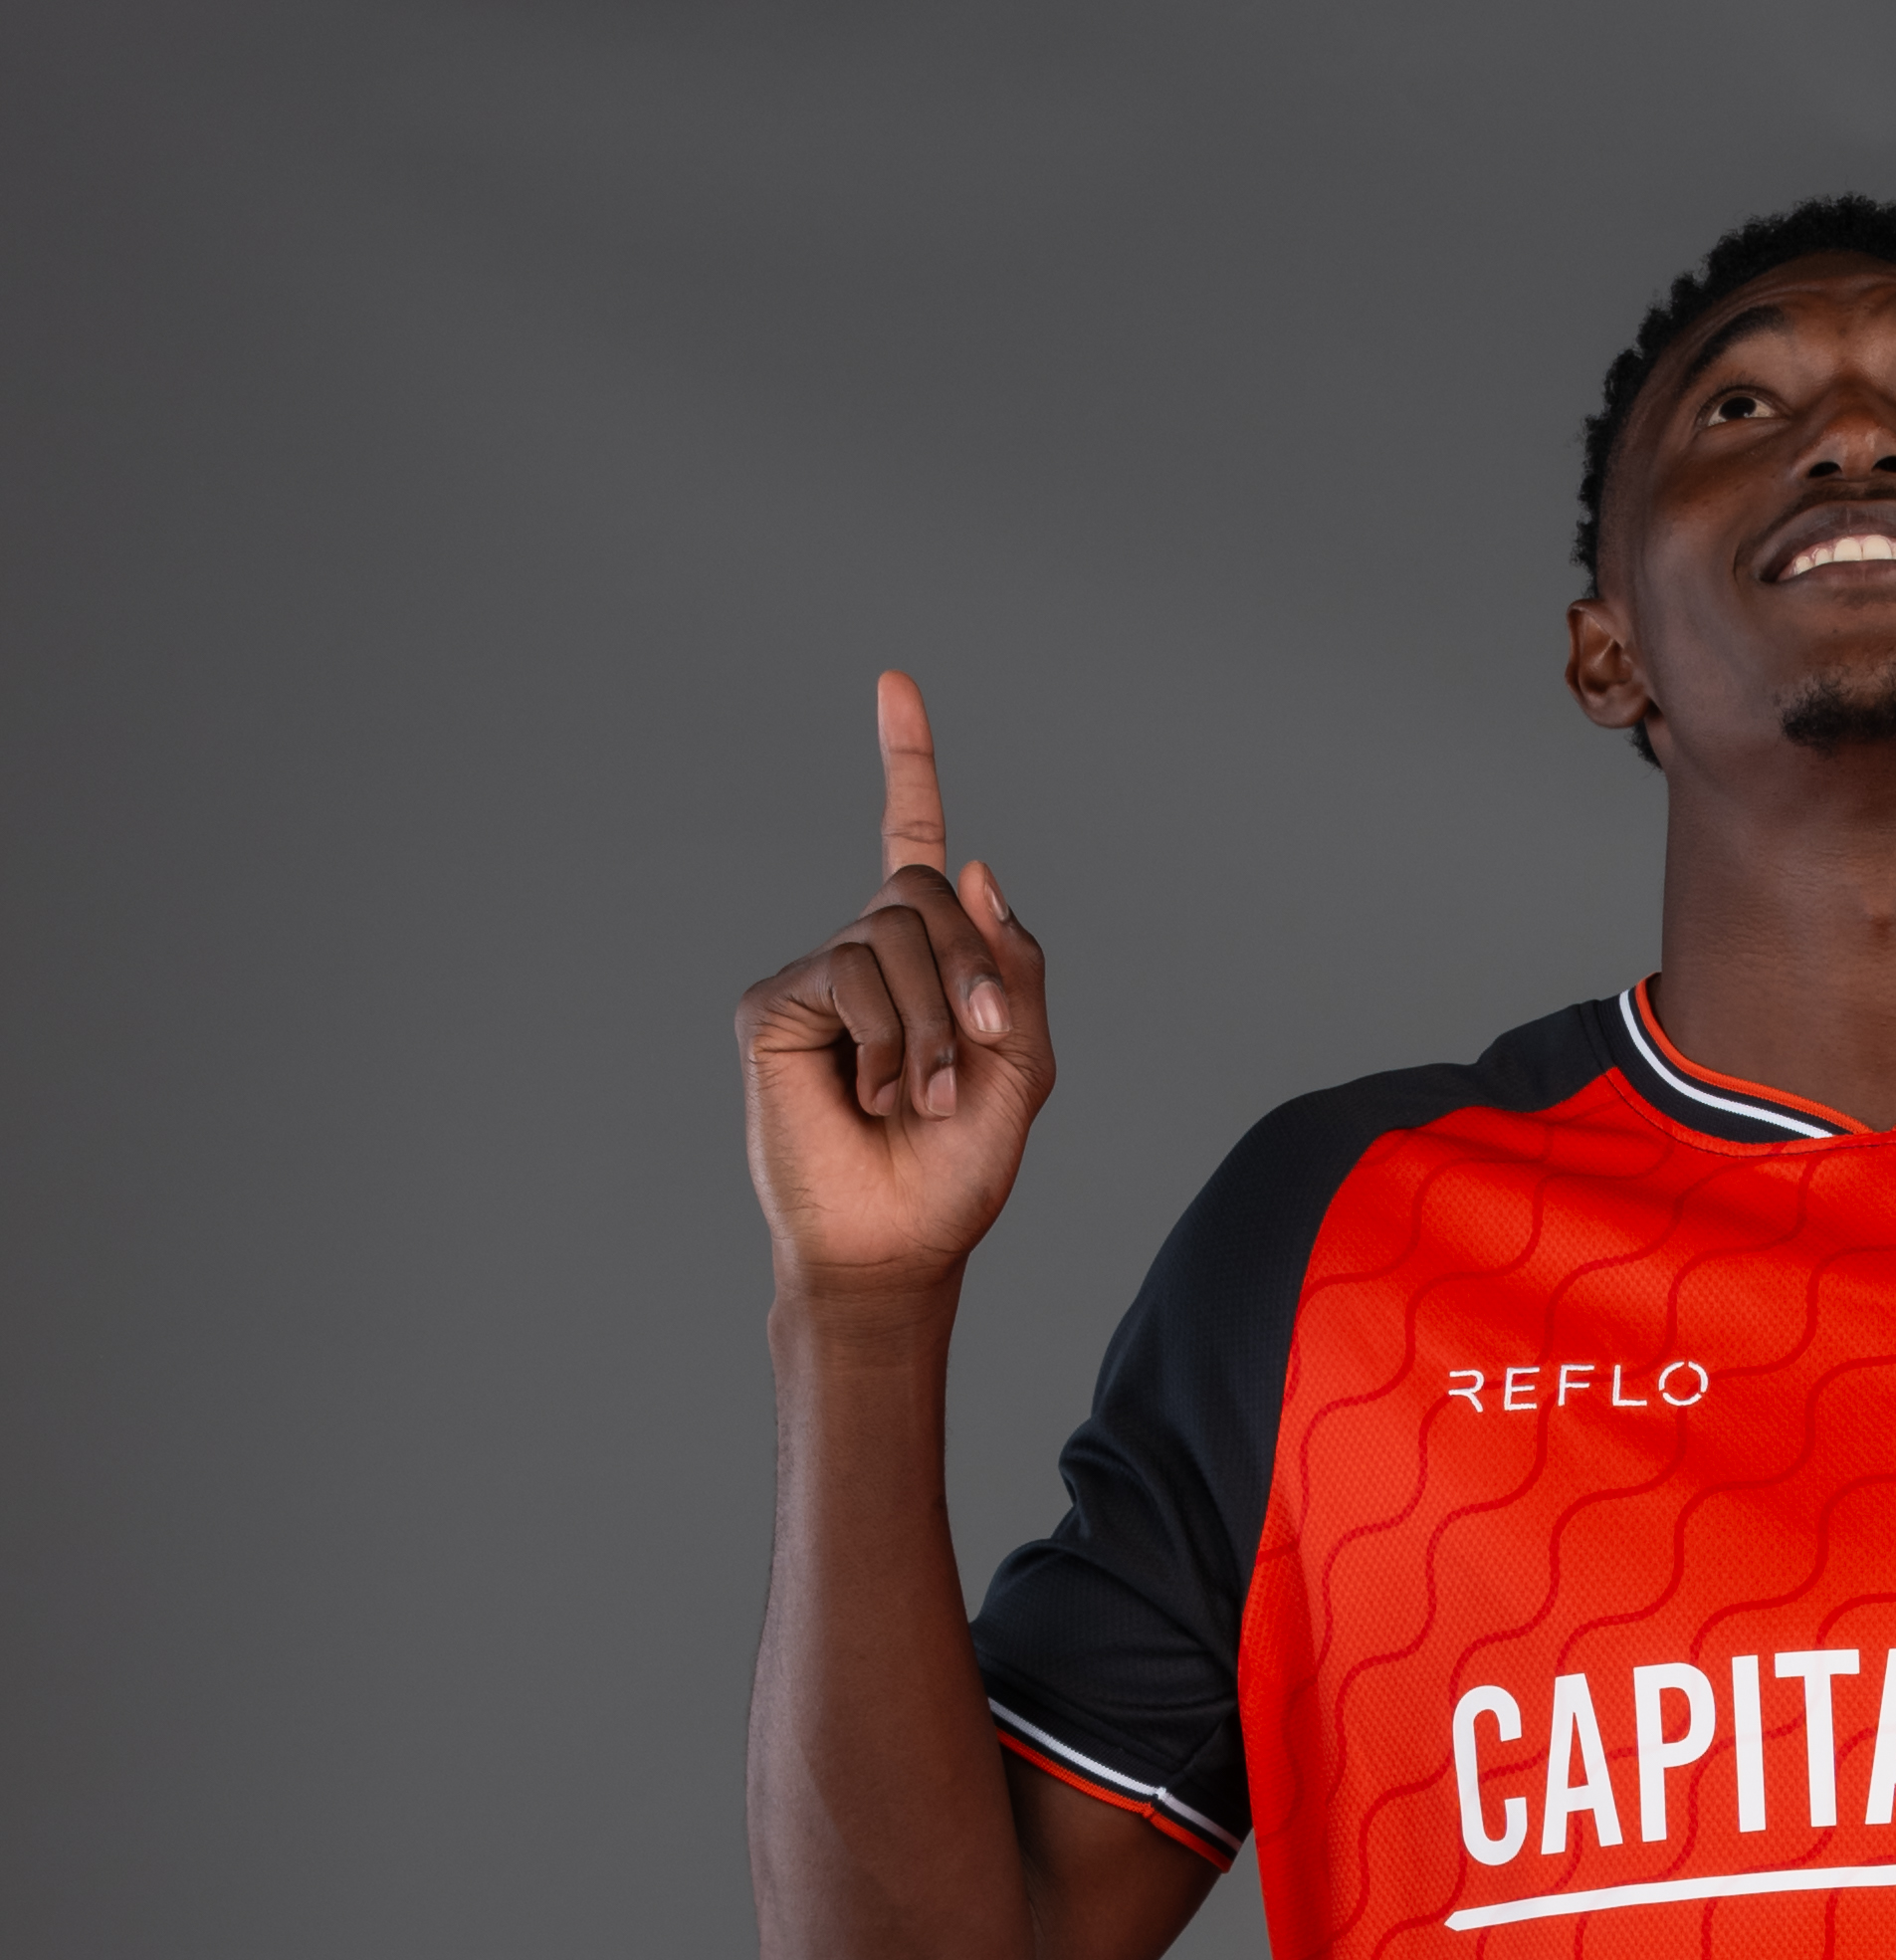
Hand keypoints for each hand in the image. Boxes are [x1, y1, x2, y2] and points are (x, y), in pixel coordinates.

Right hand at [736, 673, 1054, 1298]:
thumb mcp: (1022, 1062)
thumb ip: (1011, 964)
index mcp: (925, 958)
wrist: (898, 1239)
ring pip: (890, 934)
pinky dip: (883, 1039)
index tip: (894, 685)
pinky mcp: (774, 1003)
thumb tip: (971, 861)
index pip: (909, 841)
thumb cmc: (957, 1165)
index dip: (905, 763)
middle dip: (968, 974)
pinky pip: (849, 974)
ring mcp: (816, 976)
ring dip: (929, 1025)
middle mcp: (864, 953)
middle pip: (924, 890)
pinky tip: (869, 1093)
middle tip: (971, 1055)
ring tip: (916, 1097)